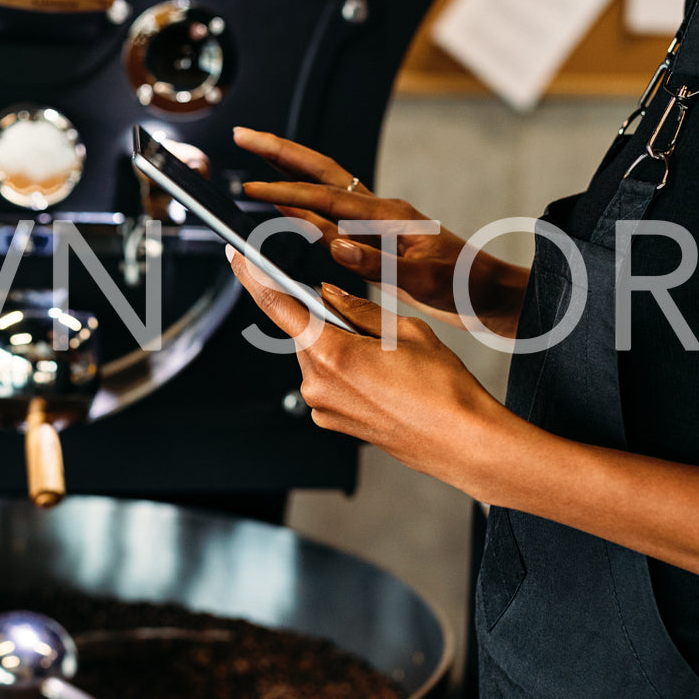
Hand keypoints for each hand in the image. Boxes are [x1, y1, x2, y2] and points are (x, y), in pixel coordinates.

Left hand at [226, 245, 510, 488]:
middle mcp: (317, 384)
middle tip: (367, 323)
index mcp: (331, 353)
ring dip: (338, 346)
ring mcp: (323, 407)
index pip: (277, 305)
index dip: (253, 277)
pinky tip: (380, 376)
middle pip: (303, 333)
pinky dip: (346, 370)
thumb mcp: (404, 330)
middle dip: (324, 318)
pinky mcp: (333, 421)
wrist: (462, 441)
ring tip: (385, 356)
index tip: (237, 257)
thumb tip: (329, 295)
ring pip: (317, 357)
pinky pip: (328, 382)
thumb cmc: (443, 389)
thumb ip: (358, 309)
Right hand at [233, 127, 526, 335]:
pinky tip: (285, 212)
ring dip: (287, 177)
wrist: (489, 295)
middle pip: (320, 172)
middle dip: (280, 153)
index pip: (326, 199)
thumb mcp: (425, 278)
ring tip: (253, 167)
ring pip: (322, 192)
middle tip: (243, 135)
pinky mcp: (375, 242)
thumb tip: (336, 246)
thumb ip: (380, 264)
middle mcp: (378, 212)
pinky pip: (330, 221)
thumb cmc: (465, 284)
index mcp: (388, 216)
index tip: (250, 191)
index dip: (286, 194)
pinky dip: (303, 212)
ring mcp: (375, 225)